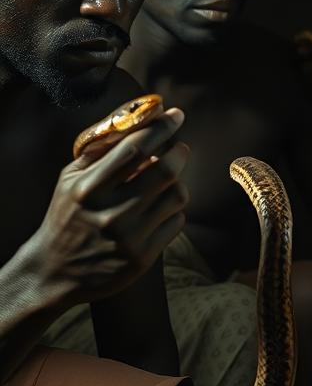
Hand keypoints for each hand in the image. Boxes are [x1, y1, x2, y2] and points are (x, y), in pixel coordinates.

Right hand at [26, 109, 189, 307]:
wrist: (56, 270)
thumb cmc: (67, 215)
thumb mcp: (70, 179)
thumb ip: (101, 150)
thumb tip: (138, 118)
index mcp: (88, 189)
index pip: (134, 149)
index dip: (160, 128)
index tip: (176, 115)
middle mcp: (110, 212)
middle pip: (165, 171)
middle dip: (179, 153)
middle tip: (180, 148)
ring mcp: (129, 237)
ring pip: (177, 196)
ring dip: (178, 183)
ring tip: (167, 182)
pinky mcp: (143, 257)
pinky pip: (177, 221)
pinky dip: (174, 210)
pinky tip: (159, 210)